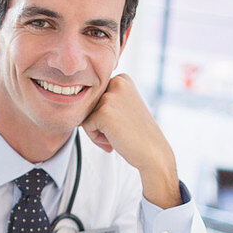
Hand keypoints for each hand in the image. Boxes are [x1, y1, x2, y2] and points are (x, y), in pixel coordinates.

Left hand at [81, 74, 181, 208]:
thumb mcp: (125, 107)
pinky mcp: (103, 112)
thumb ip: (108, 99)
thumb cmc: (139, 134)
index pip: (96, 96)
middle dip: (99, 122)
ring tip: (116, 137)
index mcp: (122, 79)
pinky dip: (95, 138)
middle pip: (89, 104)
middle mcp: (116, 82)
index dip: (104, 114)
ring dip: (97, 131)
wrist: (154, 153)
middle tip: (118, 133)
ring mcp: (109, 96)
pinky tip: (113, 142)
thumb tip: (78, 99)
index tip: (120, 123)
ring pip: (86, 115)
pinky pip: (85, 126)